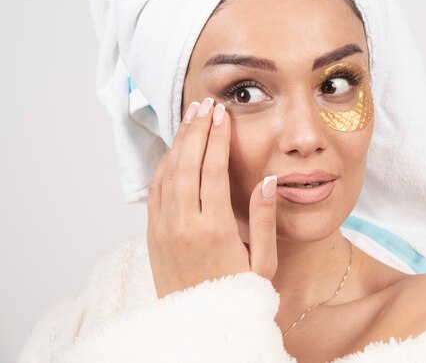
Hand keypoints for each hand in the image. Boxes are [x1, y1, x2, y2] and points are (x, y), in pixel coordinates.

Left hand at [147, 98, 277, 298]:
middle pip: (186, 163)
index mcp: (213, 229)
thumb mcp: (263, 263)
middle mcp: (182, 225)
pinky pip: (155, 190)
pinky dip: (164, 164)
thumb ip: (264, 220)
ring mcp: (163, 229)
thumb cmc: (237, 293)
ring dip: (178, 142)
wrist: (199, 325)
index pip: (211, 170)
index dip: (217, 138)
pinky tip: (175, 150)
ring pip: (167, 173)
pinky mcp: (153, 234)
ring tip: (191, 118)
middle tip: (206, 106)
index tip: (222, 115)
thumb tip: (268, 182)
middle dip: (196, 130)